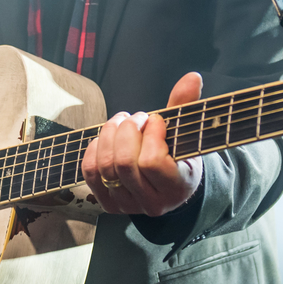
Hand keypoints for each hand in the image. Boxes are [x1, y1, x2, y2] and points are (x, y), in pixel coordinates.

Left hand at [82, 72, 203, 216]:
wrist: (170, 185)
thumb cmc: (180, 155)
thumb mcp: (187, 133)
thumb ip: (186, 106)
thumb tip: (193, 77)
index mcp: (177, 188)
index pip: (152, 162)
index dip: (151, 134)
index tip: (157, 120)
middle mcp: (152, 204)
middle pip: (124, 163)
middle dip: (127, 130)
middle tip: (137, 118)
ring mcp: (127, 205)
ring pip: (105, 165)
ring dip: (109, 134)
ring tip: (123, 122)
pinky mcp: (108, 203)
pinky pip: (89, 171)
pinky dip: (94, 148)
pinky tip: (108, 138)